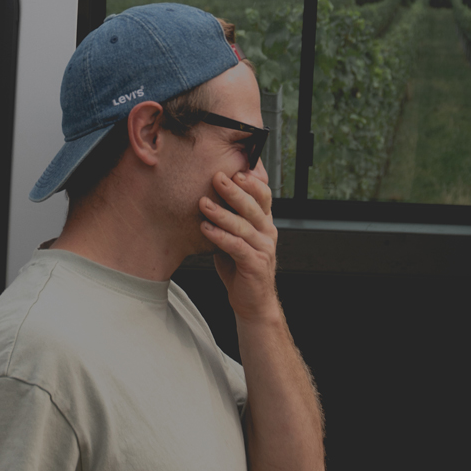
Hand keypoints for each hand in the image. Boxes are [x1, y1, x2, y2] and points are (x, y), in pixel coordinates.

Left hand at [199, 167, 278, 319]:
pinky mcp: (255, 265)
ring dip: (222, 213)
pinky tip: (206, 229)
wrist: (252, 302)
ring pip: (243, 225)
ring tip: (204, 204)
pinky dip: (220, 236)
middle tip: (217, 177)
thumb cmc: (241, 267)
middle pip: (253, 206)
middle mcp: (267, 232)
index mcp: (264, 222)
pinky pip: (237, 247)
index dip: (251, 180)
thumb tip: (207, 193)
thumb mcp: (236, 236)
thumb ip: (229, 217)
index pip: (263, 194)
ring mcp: (264, 248)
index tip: (234, 168)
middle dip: (234, 190)